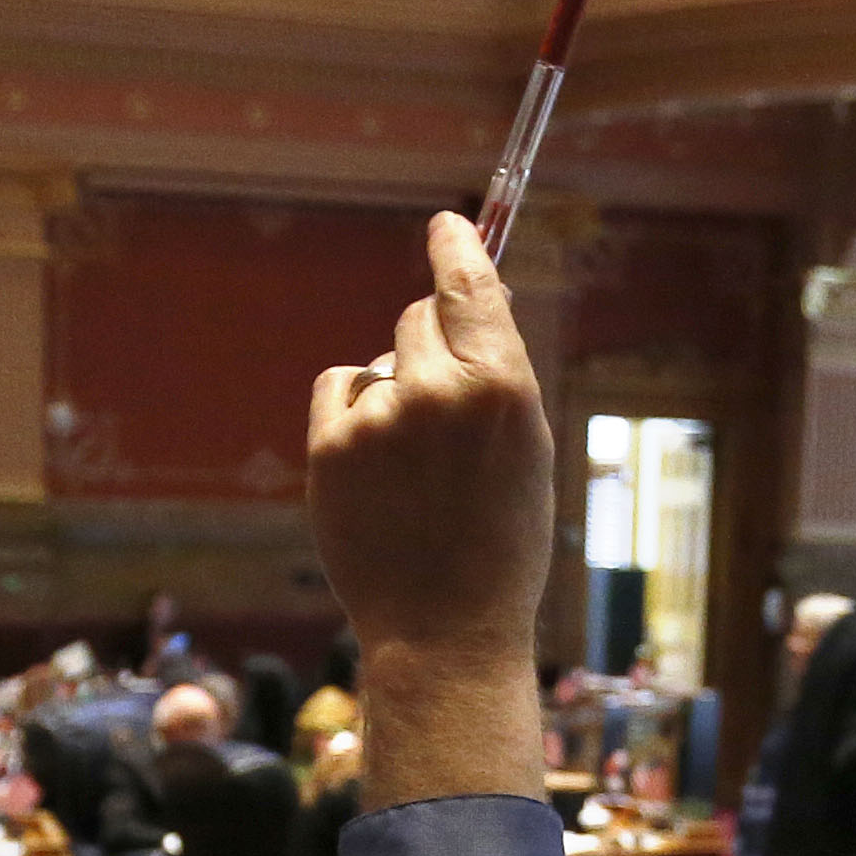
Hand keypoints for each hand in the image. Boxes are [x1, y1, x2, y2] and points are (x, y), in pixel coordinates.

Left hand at [305, 211, 552, 807]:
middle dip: (427, 345)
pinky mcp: (331, 448)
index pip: (468, 282)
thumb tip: (465, 299)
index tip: (444, 225)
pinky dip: (352, 416)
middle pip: (416, 318)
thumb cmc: (499, 543)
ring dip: (392, 392)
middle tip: (443, 410)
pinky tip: (377, 470)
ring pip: (378, 363)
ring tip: (415, 471)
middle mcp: (439, 390)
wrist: (446, 630)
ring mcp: (379, 419)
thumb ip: (495, 372)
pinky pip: (338, 391)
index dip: (454, 246)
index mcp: (503, 385)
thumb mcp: (525, 448)